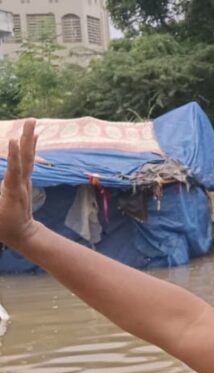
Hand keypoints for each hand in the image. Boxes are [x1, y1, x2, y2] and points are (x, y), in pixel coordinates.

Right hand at [0, 119, 37, 247]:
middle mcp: (22, 183)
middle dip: (27, 139)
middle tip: (31, 121)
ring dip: (29, 139)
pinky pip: (28, 161)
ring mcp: (25, 180)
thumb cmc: (3, 226)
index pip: (13, 171)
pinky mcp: (24, 180)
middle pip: (25, 158)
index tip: (12, 140)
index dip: (13, 157)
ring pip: (28, 157)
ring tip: (32, 122)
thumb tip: (4, 183)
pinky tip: (34, 137)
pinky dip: (30, 147)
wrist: (22, 234)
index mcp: (12, 192)